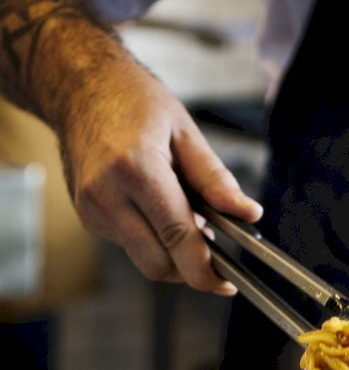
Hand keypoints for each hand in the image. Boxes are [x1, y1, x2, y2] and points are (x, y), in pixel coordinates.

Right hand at [59, 55, 261, 293]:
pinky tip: (160, 211)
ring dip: (172, 253)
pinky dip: (153, 239)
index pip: (177, 238)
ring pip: (144, 259)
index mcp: (135, 169)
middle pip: (158, 264)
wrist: (79, 87)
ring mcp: (91, 209)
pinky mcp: (88, 217)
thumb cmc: (133, 101)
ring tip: (187, 218)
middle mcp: (106, 194)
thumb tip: (248, 214)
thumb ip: (216, 179)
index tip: (227, 283)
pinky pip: (130, 245)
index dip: (206, 269)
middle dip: (190, 269)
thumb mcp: (185, 131)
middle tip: (216, 255)